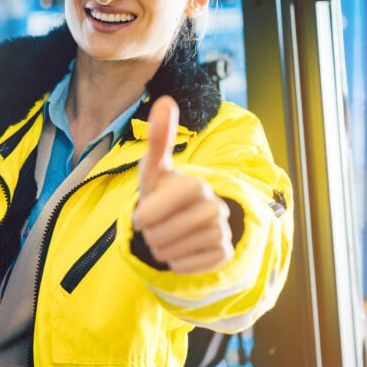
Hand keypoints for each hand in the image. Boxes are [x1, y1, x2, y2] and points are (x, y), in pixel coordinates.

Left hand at [133, 96, 233, 273]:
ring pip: (181, 249)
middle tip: (152, 230)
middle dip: (153, 233)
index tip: (141, 216)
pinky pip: (193, 265)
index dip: (151, 211)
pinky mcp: (224, 253)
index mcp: (197, 185)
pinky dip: (177, 263)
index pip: (173, 199)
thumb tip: (166, 100)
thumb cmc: (161, 195)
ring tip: (161, 240)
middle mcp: (215, 206)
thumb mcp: (154, 171)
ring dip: (162, 249)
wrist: (176, 224)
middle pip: (172, 229)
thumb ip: (159, 138)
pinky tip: (176, 253)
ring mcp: (222, 230)